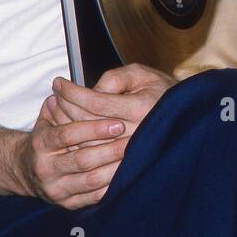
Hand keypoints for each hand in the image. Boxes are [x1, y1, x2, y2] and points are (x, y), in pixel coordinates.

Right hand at [13, 95, 129, 208]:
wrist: (25, 170)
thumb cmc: (46, 137)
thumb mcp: (47, 117)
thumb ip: (59, 102)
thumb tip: (65, 86)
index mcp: (40, 143)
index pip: (67, 135)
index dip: (93, 129)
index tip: (117, 123)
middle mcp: (45, 168)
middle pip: (82, 159)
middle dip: (111, 149)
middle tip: (134, 139)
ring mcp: (55, 188)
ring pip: (90, 181)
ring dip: (115, 168)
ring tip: (135, 156)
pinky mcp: (66, 203)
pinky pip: (93, 197)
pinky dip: (112, 186)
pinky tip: (127, 174)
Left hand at [50, 63, 177, 142]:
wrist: (181, 116)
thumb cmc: (160, 91)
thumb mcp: (141, 74)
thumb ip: (116, 78)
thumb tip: (91, 91)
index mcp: (141, 108)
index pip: (95, 101)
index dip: (72, 91)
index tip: (59, 83)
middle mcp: (135, 132)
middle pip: (87, 122)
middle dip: (65, 105)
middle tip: (55, 93)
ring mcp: (129, 151)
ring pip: (86, 140)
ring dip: (66, 123)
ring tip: (56, 107)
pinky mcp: (124, 161)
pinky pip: (93, 153)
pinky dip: (76, 140)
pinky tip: (67, 127)